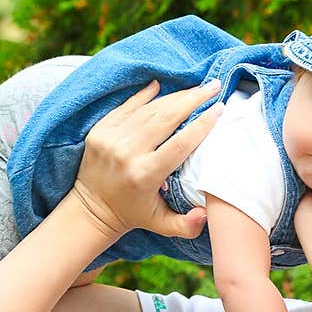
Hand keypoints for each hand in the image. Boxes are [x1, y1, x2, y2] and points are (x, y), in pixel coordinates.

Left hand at [73, 79, 223, 241]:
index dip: (202, 124)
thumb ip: (186, 225)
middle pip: (166, 117)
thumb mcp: (161, 225)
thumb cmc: (133, 215)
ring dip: (174, 96)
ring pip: (149, 109)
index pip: (180, 143)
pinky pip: (127, 107)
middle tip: (213, 86)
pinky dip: (145, 95)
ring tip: (195, 88)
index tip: (220, 109)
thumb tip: (205, 214)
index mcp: (145, 174)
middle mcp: (128, 153)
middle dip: (193, 99)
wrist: (91, 210)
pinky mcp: (100, 130)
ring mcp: (111, 138)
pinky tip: (160, 85)